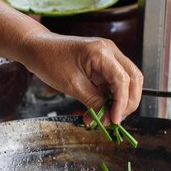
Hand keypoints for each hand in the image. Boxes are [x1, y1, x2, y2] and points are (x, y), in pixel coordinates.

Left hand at [19, 32, 142, 125]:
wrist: (37, 48)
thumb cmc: (49, 61)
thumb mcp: (72, 85)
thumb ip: (93, 101)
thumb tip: (107, 118)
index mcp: (102, 52)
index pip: (123, 80)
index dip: (122, 103)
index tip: (114, 121)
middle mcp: (110, 51)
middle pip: (133, 79)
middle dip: (127, 103)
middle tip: (114, 121)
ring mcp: (108, 57)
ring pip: (126, 82)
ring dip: (118, 103)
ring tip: (103, 118)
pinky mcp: (103, 65)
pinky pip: (113, 84)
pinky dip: (109, 99)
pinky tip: (98, 111)